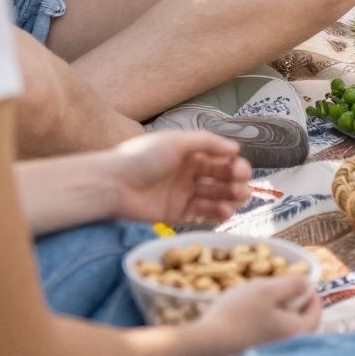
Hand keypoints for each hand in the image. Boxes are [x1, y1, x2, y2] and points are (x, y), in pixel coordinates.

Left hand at [105, 131, 252, 224]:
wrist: (113, 184)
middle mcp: (189, 172)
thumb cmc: (142, 157)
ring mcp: (183, 193)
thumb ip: (207, 143)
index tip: (241, 171)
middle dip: (234, 182)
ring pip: (214, 196)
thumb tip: (236, 148)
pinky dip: (216, 213)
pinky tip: (226, 212)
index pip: (220, 158)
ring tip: (236, 201)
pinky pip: (201, 214)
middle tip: (240, 187)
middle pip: (220, 178)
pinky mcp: (176, 213)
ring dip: (229, 198)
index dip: (234, 165)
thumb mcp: (176, 141)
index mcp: (190, 153)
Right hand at [198, 272, 322, 355]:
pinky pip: (269, 342)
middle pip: (302, 326)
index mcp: (297, 332)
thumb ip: (292, 286)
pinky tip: (248, 321)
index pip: (316, 313)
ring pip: (284, 334)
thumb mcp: (267, 291)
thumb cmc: (238, 315)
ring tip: (263, 304)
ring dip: (279, 319)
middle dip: (295, 307)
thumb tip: (308, 285)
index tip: (301, 282)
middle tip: (283, 292)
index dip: (310, 294)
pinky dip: (266, 330)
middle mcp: (289, 349)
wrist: (206, 348)